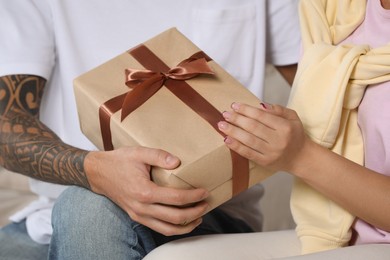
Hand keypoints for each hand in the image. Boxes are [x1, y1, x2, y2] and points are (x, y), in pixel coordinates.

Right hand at [84, 146, 208, 235]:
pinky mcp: (137, 217)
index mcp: (144, 191)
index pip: (175, 199)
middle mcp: (142, 207)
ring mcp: (139, 215)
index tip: (204, 191)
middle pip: (175, 217)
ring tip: (199, 216)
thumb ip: (159, 155)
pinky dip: (174, 228)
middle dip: (195, 212)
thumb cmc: (119, 162)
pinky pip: (159, 228)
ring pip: (167, 229)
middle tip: (206, 204)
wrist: (99, 173)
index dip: (193, 196)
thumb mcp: (139, 152)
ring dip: (186, 225)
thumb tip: (177, 162)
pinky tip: (183, 221)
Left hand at [217, 102, 309, 172]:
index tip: (234, 105)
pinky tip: (227, 140)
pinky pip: (248, 153)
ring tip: (221, 125)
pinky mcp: (265, 162)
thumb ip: (278, 109)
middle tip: (225, 114)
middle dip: (237, 119)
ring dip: (233, 132)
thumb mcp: (293, 117)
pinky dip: (236, 146)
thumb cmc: (295, 135)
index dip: (246, 110)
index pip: (261, 116)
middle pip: (253, 127)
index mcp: (285, 127)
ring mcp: (271, 153)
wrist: (301, 158)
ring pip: (249, 140)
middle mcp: (278, 140)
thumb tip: (260, 104)